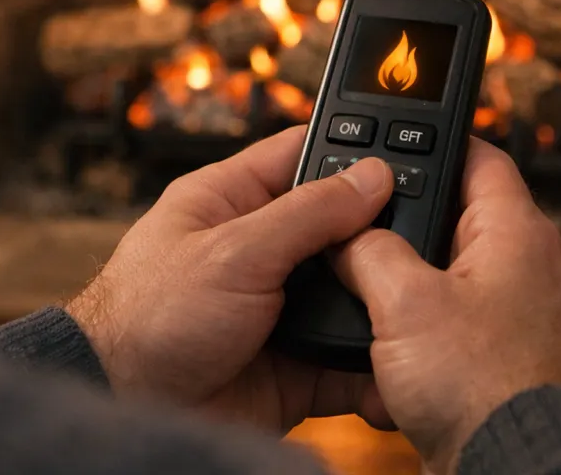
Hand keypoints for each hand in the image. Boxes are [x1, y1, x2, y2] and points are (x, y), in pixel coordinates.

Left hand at [67, 127, 393, 432]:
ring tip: (424, 293)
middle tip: (432, 229)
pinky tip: (402, 354)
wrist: (128, 410)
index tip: (410, 150)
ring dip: (382, 296)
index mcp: (232, 200)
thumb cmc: (146, 318)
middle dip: (381, 231)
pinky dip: (374, 360)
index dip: (353, 150)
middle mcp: (260, 248)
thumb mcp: (232, 251)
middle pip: (339, 225)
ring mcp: (279, 305)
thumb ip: (306, 214)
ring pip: (352, 290)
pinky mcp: (296, 361)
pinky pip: (348, 353)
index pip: (303, 154)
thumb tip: (371, 177)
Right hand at [334, 139, 560, 473]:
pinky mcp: (513, 364)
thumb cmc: (487, 388)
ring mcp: (526, 319)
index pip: (479, 156)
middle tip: (360, 228)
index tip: (395, 139)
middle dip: (406, 227)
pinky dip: (427, 336)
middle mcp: (534, 269)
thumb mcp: (404, 301)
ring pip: (454, 279)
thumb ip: (369, 251)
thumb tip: (348, 238)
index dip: (433, 141)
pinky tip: (394, 356)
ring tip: (369, 299)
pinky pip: (460, 331)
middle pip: (458, 220)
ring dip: (410, 289)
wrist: (524, 472)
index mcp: (518, 232)